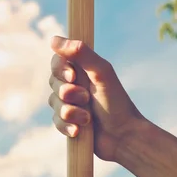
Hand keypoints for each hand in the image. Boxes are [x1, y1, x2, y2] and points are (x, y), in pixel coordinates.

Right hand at [48, 36, 146, 161]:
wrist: (124, 136)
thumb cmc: (116, 103)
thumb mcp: (101, 73)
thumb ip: (81, 53)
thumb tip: (54, 39)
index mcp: (82, 69)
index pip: (57, 61)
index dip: (60, 69)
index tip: (72, 76)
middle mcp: (74, 84)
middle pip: (53, 82)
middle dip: (68, 93)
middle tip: (87, 98)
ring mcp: (70, 104)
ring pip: (53, 103)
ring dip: (71, 111)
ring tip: (88, 118)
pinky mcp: (68, 122)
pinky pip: (56, 121)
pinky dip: (67, 126)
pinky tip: (79, 130)